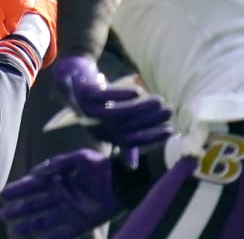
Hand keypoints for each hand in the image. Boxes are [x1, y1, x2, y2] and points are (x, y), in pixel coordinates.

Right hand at [0, 149, 120, 238]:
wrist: (122, 182)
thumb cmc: (100, 166)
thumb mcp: (78, 158)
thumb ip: (56, 163)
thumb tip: (35, 172)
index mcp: (58, 179)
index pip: (33, 186)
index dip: (18, 190)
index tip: (3, 195)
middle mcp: (60, 196)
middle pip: (35, 205)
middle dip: (19, 210)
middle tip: (3, 215)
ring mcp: (70, 211)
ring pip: (44, 220)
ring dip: (29, 226)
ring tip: (14, 232)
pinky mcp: (81, 223)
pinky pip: (63, 233)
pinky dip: (51, 237)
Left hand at [50, 55, 171, 149]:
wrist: (73, 75)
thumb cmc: (98, 100)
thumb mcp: (111, 121)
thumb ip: (123, 139)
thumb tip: (133, 167)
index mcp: (103, 136)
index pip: (131, 141)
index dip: (151, 137)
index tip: (170, 130)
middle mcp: (96, 127)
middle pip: (127, 128)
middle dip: (150, 121)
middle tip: (169, 112)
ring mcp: (89, 111)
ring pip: (118, 114)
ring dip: (141, 109)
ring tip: (159, 101)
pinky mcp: (85, 94)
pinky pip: (105, 97)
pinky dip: (122, 96)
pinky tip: (137, 92)